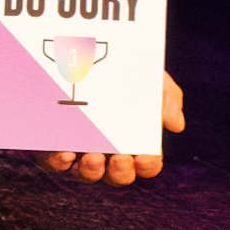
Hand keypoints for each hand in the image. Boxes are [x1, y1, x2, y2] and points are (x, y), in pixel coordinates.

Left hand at [43, 76, 184, 184]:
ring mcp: (81, 149)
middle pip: (118, 176)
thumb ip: (168, 98)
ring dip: (92, 171)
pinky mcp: (54, 143)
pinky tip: (65, 153)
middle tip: (120, 158)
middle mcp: (109, 151)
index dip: (148, 166)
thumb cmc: (125, 71)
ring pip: (87, 173)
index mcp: (134, 140)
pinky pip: (56, 162)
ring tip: (93, 157)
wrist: (85, 53)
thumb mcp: (151, 78)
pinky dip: (60, 162)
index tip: (145, 156)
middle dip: (121, 172)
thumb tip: (176, 126)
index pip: (146, 164)